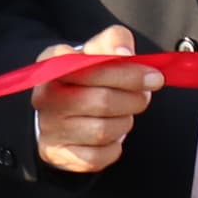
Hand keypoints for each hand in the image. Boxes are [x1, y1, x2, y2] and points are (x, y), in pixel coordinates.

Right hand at [32, 26, 160, 173]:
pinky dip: (113, 148)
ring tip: (123, 115)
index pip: (89, 66)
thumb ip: (114, 41)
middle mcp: (44, 96)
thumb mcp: (98, 51)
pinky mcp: (56, 153)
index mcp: (53, 64)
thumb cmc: (87, 78)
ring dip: (124, 123)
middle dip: (134, 99)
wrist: (62, 110)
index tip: (152, 76)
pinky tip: (111, 137)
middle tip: (144, 96)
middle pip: (103, 100)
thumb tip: (124, 52)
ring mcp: (49, 126)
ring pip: (103, 130)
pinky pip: (98, 156)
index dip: (125, 73)